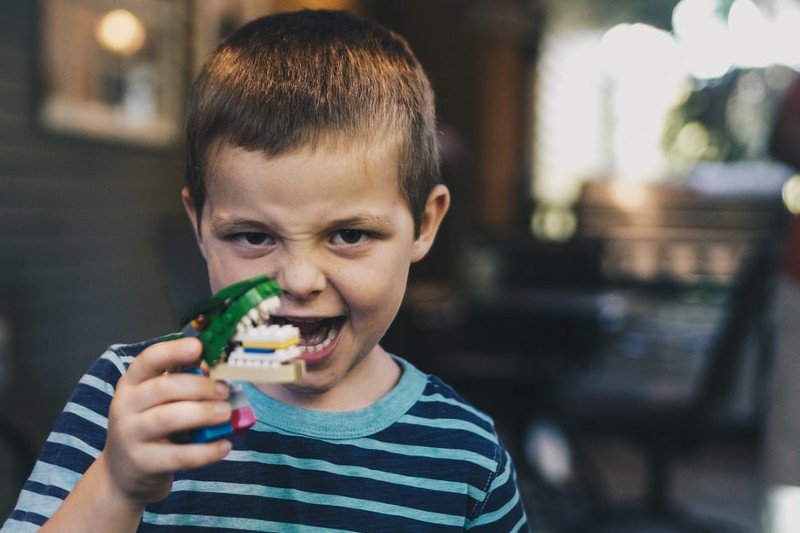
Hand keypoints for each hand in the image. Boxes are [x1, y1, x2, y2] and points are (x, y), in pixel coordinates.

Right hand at [102, 337, 232, 504]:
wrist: (124, 473)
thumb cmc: (149, 426)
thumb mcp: (157, 401)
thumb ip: (181, 382)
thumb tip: (213, 369)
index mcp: (131, 383)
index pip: (148, 359)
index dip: (173, 351)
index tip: (198, 347)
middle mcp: (125, 405)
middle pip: (163, 388)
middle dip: (199, 386)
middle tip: (224, 390)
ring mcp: (130, 435)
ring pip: (167, 418)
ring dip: (202, 413)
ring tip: (226, 413)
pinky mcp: (142, 463)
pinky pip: (178, 455)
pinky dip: (205, 451)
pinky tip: (224, 445)